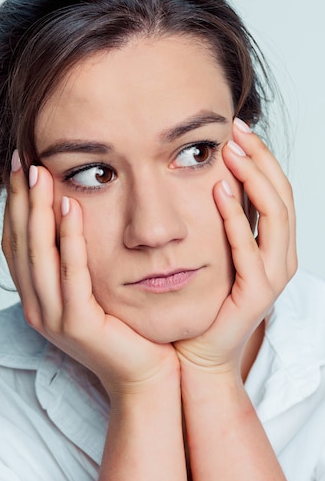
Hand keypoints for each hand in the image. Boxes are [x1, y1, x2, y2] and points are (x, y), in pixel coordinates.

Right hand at [2, 155, 178, 398]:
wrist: (146, 374)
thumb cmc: (125, 327)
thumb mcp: (94, 287)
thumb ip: (77, 257)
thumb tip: (75, 210)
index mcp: (37, 296)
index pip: (16, 242)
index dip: (15, 204)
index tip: (21, 167)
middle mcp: (36, 306)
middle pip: (20, 243)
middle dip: (21, 199)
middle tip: (23, 159)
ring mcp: (53, 317)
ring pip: (38, 255)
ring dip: (39, 212)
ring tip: (41, 174)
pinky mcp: (77, 324)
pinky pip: (71, 274)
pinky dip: (69, 240)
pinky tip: (72, 209)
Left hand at [174, 118, 296, 374]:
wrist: (198, 350)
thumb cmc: (206, 300)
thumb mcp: (218, 250)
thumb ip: (224, 220)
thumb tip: (212, 176)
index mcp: (274, 245)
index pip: (277, 190)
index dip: (261, 157)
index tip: (237, 129)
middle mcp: (280, 257)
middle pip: (281, 195)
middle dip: (260, 159)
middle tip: (236, 130)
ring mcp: (272, 275)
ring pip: (274, 216)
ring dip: (253, 179)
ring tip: (231, 152)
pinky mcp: (256, 293)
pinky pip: (249, 248)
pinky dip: (236, 217)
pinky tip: (220, 192)